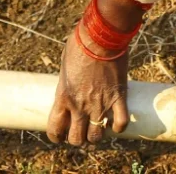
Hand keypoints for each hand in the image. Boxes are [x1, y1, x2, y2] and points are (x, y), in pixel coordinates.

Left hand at [46, 0, 146, 144]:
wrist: (100, 36)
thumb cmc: (79, 45)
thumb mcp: (64, 66)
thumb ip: (66, 84)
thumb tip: (69, 89)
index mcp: (63, 97)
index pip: (55, 130)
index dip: (57, 136)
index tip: (61, 134)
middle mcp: (80, 106)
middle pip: (77, 139)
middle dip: (78, 138)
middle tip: (81, 131)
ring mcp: (100, 104)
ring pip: (97, 136)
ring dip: (96, 134)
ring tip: (98, 127)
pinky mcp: (118, 98)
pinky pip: (120, 123)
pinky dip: (119, 127)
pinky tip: (116, 124)